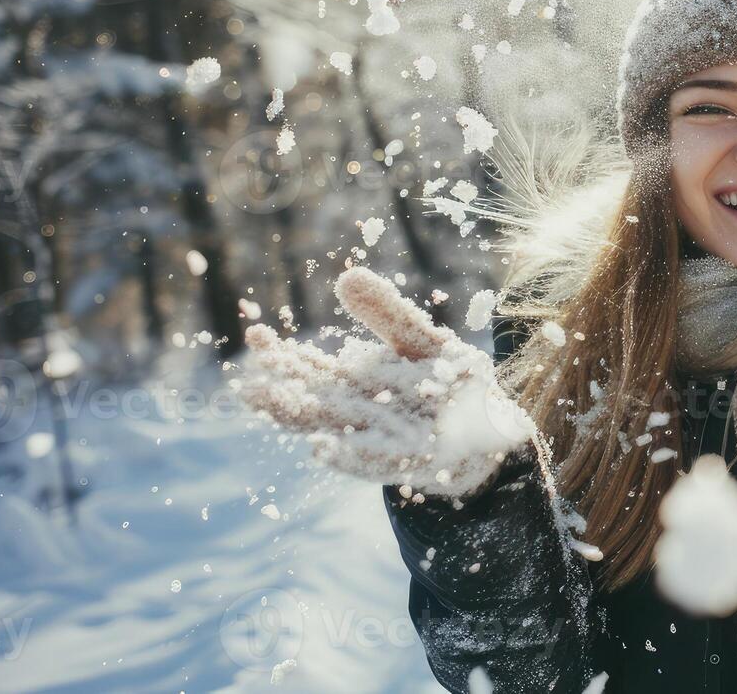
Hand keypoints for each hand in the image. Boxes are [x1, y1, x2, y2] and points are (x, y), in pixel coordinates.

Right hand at [238, 267, 532, 500]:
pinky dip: (350, 455)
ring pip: (333, 431)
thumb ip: (387, 315)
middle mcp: (358, 415)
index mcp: (355, 383)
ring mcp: (380, 441)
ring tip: (272, 410)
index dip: (282, 355)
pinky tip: (322, 449)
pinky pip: (375, 460)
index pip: (309, 369)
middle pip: (311, 403)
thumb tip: (347, 276)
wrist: (490, 432)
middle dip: (281, 392)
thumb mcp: (420, 342)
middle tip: (246, 381)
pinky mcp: (412, 461)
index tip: (256, 333)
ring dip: (304, 422)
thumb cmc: (449, 384)